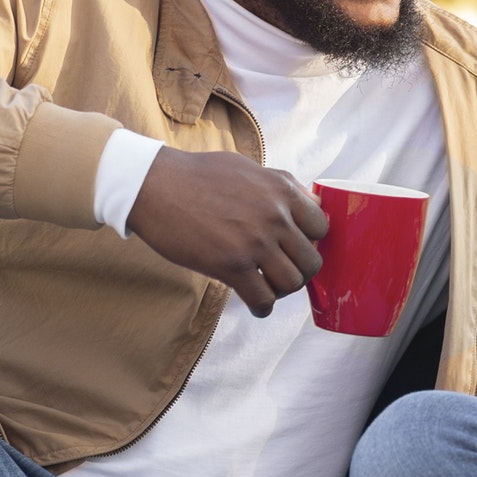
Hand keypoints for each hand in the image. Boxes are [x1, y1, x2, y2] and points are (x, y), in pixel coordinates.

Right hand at [128, 148, 327, 316]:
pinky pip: (263, 299)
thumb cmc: (199, 175)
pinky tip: (254, 303)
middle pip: (312, 261)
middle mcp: (275, 216)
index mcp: (282, 191)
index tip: (293, 248)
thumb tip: (313, 202)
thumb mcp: (249, 168)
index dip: (310, 242)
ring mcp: (255, 242)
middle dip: (299, 271)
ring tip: (266, 286)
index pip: (321, 228)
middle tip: (280, 272)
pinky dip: (262, 307)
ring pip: (292, 283)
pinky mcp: (231, 265)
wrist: (155, 185)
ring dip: (281, 290)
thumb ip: (283, 185)